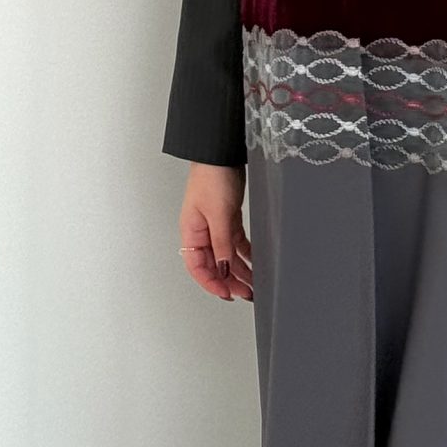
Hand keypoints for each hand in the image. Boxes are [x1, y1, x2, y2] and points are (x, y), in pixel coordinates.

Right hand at [178, 164, 253, 302]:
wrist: (222, 153)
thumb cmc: (212, 176)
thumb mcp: (219, 214)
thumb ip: (222, 244)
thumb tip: (224, 270)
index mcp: (191, 231)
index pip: (197, 267)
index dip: (211, 283)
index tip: (228, 294)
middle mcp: (201, 231)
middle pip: (213, 265)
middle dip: (229, 281)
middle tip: (246, 293)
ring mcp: (215, 225)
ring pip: (226, 256)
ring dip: (239, 271)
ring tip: (253, 284)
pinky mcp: (228, 218)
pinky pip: (236, 243)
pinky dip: (245, 254)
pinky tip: (255, 263)